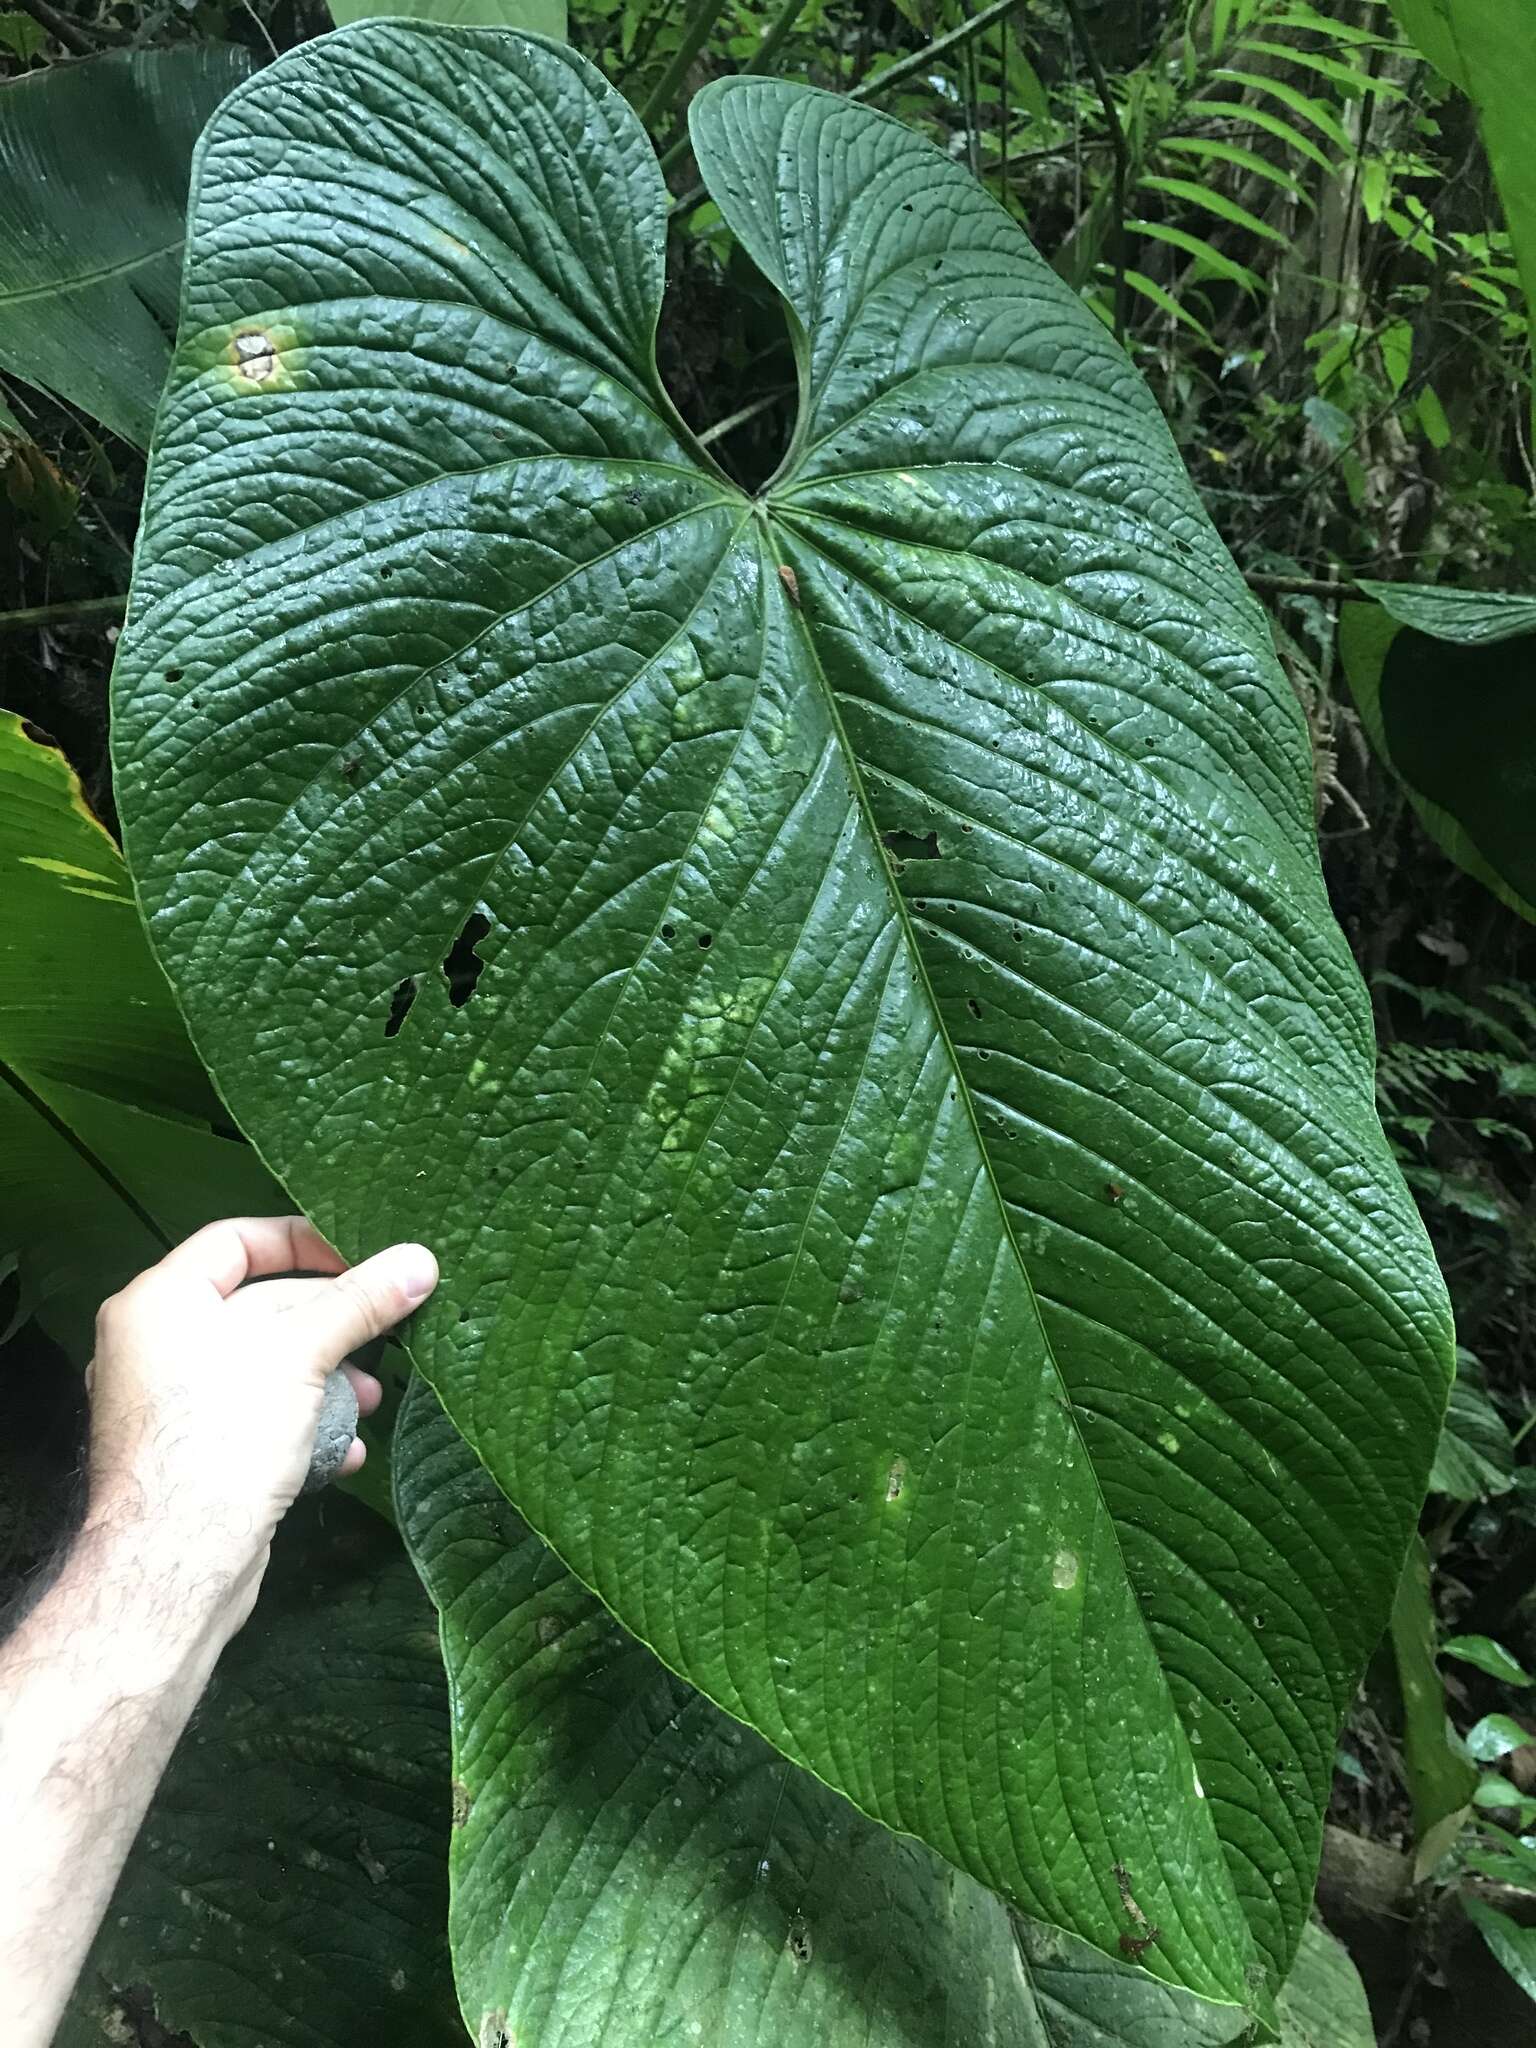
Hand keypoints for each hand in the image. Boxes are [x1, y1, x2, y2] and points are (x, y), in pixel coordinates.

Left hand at [86, 1216, 437, 1638]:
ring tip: (370, 1402)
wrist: (175, 1565)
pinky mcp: (195, 1457)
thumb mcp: (303, 1354)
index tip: (361, 1258)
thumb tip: (420, 1261)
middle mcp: (155, 1346)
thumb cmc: (223, 1437)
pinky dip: (303, 1426)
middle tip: (387, 1333)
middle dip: (331, 1325)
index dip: (303, 1241)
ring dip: (327, 1381)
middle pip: (260, 1308)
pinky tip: (344, 1450)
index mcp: (160, 1301)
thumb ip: (360, 1303)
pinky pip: (256, 1420)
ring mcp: (173, 1406)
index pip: (236, 1241)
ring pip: (266, 1370)